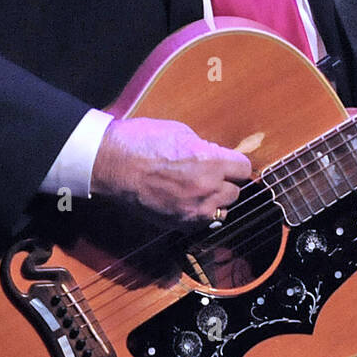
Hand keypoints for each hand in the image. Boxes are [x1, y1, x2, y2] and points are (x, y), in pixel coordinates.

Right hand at [90, 117, 251, 223]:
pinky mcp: (178, 223)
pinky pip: (202, 223)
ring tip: (200, 190)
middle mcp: (207, 189)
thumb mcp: (181, 132)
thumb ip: (205, 148)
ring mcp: (193, 210)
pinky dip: (199, 214)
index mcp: (211, 163)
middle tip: (212, 174)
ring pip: (222, 211)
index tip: (229, 162)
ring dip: (215, 201)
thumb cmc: (143, 142)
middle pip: (236, 192)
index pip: (244, 169)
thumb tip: (217, 155)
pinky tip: (187, 201)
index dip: (236, 164)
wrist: (111, 164)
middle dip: (226, 182)